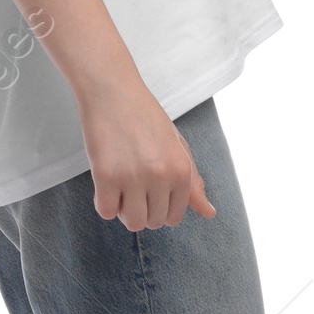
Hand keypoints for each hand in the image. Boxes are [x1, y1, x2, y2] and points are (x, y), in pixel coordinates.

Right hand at [76, 80, 215, 231]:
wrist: (112, 90)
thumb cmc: (145, 117)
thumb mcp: (177, 147)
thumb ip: (193, 183)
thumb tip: (209, 213)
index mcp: (181, 170)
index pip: (174, 216)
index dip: (159, 208)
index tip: (149, 191)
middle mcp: (161, 175)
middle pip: (153, 222)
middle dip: (142, 210)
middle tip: (132, 185)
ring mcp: (133, 176)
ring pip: (132, 223)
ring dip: (123, 211)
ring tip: (120, 188)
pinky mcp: (105, 175)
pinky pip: (105, 211)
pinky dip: (104, 203)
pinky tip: (105, 184)